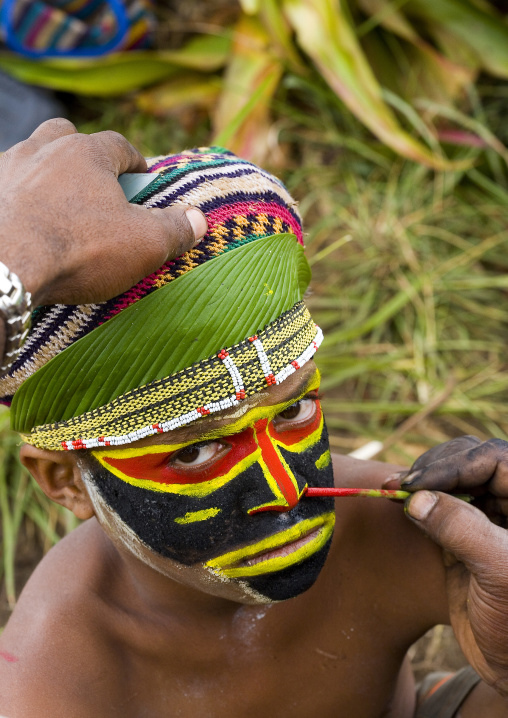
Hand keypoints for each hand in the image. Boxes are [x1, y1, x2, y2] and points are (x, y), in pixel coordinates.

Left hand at [0, 118, 206, 305]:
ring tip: (55, 200)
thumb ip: (175, 229)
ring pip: (29, 155)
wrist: (4, 269)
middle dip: (82, 152)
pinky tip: (23, 219)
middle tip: (94, 181)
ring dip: (45, 171)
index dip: (134, 161)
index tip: (141, 177)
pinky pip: (4, 185)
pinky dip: (15, 195)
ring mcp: (6, 169)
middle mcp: (42, 150)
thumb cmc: (78, 250)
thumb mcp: (143, 244)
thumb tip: (200, 219)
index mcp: (86, 154)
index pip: (119, 145)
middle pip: (65, 136)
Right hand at [385, 436, 507, 695]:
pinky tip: (399, 503)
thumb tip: (416, 498)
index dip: (456, 463)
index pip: (495, 460)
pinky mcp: (466, 538)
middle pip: (473, 462)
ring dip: (423, 482)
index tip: (419, 481)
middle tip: (401, 484)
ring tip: (394, 490)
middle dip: (436, 468)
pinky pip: (440, 506)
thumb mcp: (500, 573)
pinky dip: (419, 503)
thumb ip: (462, 529)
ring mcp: (489, 519)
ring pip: (454, 481)